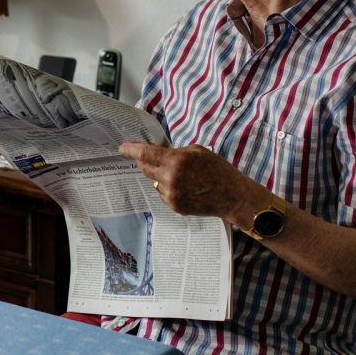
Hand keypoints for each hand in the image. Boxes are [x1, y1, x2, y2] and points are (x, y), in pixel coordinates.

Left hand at [118, 141, 268, 227]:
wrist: (233, 197)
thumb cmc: (218, 170)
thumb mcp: (197, 151)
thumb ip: (175, 152)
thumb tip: (156, 152)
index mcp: (176, 162)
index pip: (145, 154)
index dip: (131, 150)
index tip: (122, 148)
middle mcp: (171, 180)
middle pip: (145, 168)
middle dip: (146, 161)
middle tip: (152, 157)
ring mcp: (172, 195)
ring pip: (153, 181)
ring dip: (159, 175)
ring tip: (179, 174)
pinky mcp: (175, 207)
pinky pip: (162, 193)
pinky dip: (167, 187)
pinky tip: (183, 185)